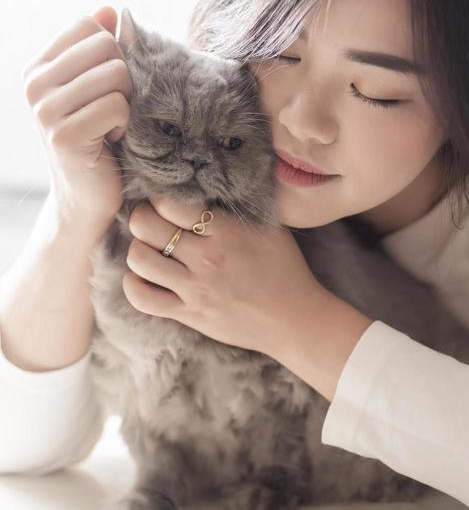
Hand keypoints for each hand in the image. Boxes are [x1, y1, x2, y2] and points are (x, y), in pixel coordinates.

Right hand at [22, 7, 131, 236]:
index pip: (89, 26)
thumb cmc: (99, 137)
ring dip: (127, 102)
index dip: (112, 52)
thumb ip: (99, 48)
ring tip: (111, 125)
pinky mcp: (65, 135)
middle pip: (106, 46)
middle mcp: (35, 85)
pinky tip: (112, 140)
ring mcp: (45, 110)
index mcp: (38, 67)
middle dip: (124, 77)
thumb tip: (109, 8)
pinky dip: (126, 124)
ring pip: (116, 74)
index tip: (104, 87)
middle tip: (113, 108)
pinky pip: (117, 106)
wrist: (86, 198)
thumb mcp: (95, 88)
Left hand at [122, 195, 326, 356]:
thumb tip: (208, 189)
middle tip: (149, 221)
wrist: (293, 320)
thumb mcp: (269, 228)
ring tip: (149, 248)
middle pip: (146, 227)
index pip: (171, 204)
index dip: (160, 199)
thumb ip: (236, 210)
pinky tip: (143, 276)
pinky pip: (143, 299)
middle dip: (142, 218)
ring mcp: (195, 289)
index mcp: (226, 232)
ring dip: (138, 249)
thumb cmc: (284, 270)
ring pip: (140, 260)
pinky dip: (134, 284)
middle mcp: (207, 258)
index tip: (164, 203)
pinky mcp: (189, 314)